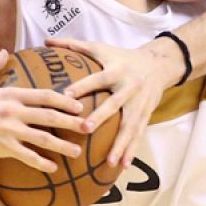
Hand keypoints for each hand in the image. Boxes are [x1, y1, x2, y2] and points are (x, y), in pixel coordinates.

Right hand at [0, 50, 87, 171]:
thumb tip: (3, 51)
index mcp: (10, 94)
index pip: (43, 95)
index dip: (64, 100)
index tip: (79, 105)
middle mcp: (12, 111)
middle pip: (49, 117)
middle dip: (71, 122)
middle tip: (89, 127)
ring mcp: (8, 130)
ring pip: (42, 138)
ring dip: (62, 146)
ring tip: (77, 153)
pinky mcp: (2, 147)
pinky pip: (27, 156)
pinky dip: (41, 162)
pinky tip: (53, 168)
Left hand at [59, 36, 182, 167]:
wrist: (159, 64)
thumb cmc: (122, 57)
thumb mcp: (101, 48)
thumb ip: (74, 45)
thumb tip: (46, 39)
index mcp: (116, 70)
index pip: (97, 78)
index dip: (83, 86)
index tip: (66, 96)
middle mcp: (130, 87)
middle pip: (115, 103)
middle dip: (102, 117)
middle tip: (85, 129)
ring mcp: (140, 103)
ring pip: (130, 125)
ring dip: (121, 144)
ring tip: (110, 161)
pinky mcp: (146, 114)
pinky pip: (138, 135)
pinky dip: (131, 150)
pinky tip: (123, 166)